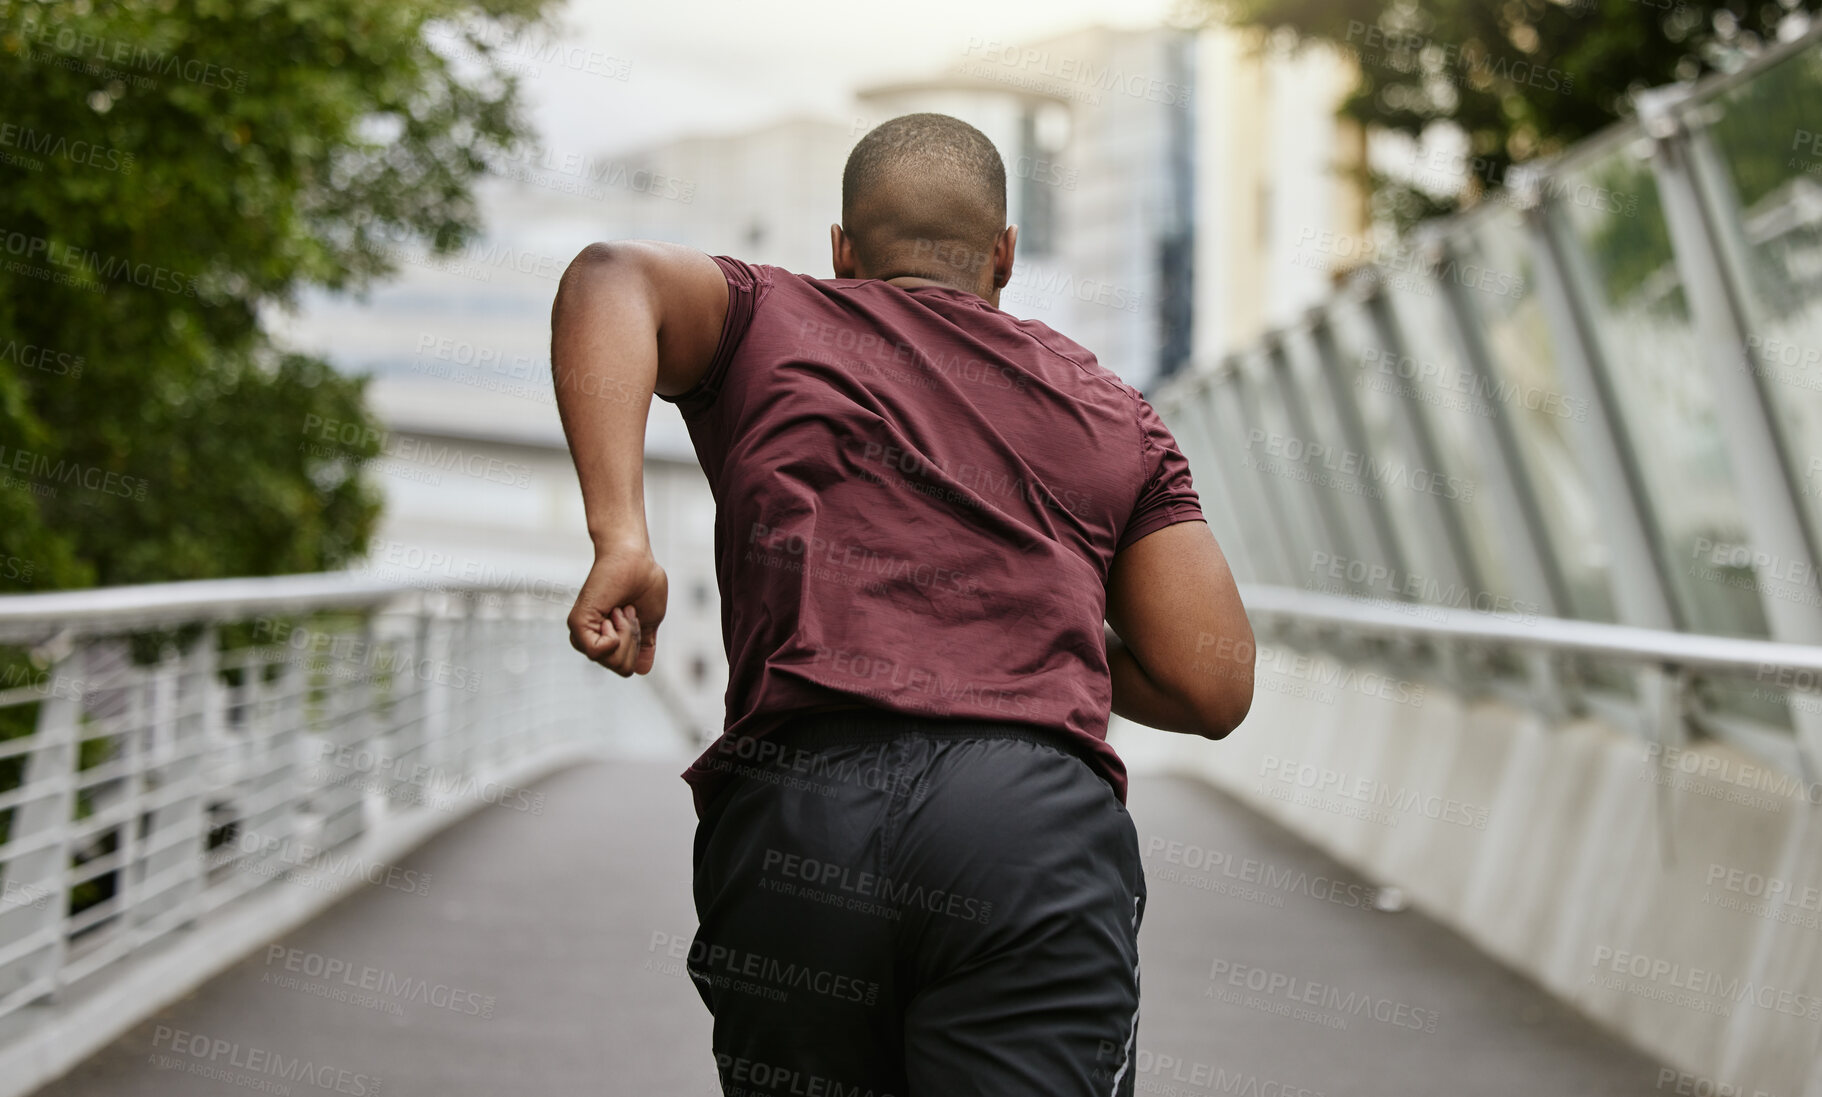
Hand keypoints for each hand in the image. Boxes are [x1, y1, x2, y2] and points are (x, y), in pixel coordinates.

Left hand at [567, 544, 667, 676]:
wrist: (635, 559)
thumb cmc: (643, 582)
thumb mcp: (650, 620)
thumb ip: (644, 646)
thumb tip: (642, 670)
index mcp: (608, 642)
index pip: (628, 669)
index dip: (639, 648)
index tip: (636, 616)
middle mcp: (593, 640)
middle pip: (622, 668)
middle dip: (634, 642)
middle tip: (628, 611)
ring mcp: (583, 633)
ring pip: (612, 662)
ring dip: (626, 635)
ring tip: (620, 609)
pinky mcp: (577, 624)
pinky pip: (598, 651)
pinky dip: (614, 635)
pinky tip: (612, 614)